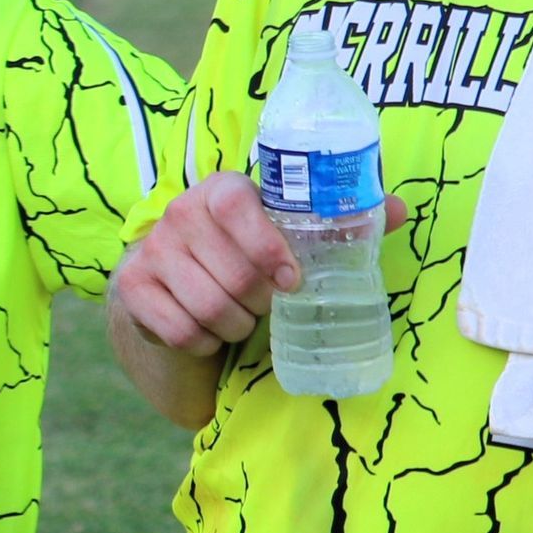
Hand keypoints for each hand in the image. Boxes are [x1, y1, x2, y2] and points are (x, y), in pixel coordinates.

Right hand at [113, 173, 407, 356]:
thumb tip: (399, 211)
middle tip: (268, 304)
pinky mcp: (133, 288)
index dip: (267, 245)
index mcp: (220, 190)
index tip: (291, 280)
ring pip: (208, 308)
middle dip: (260, 303)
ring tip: (242, 317)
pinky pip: (181, 331)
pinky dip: (205, 342)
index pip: (237, 206)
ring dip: (236, 325)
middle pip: (231, 275)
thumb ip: (337, 218)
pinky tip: (211, 330)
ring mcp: (151, 250)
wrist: (167, 272)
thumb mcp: (282, 228)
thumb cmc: (241, 248)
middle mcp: (179, 213)